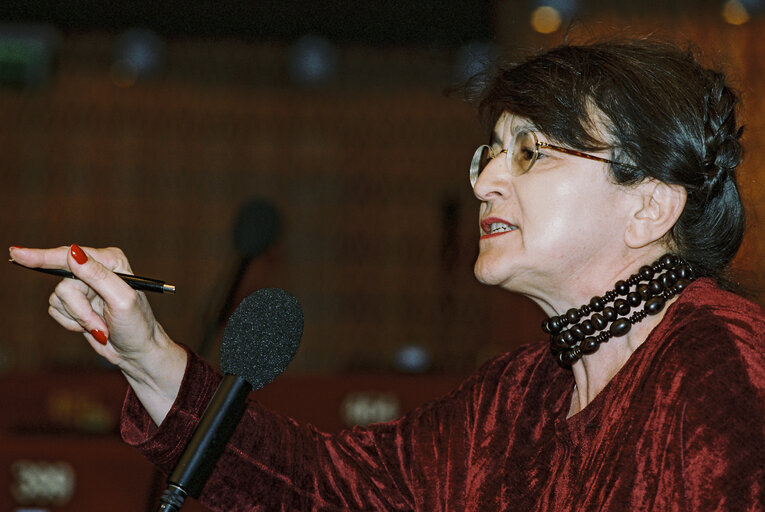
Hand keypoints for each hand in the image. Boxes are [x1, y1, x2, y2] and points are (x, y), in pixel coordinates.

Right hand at [9, 244, 185, 423]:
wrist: (136, 352)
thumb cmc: (137, 325)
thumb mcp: (122, 300)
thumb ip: (98, 275)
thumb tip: (73, 253)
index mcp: (111, 261)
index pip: (70, 255)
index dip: (42, 256)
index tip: (17, 253)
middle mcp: (95, 269)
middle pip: (63, 283)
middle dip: (79, 308)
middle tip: (96, 324)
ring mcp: (84, 287)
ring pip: (58, 298)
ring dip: (79, 318)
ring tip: (101, 325)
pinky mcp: (75, 304)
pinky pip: (56, 310)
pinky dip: (72, 323)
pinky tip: (92, 327)